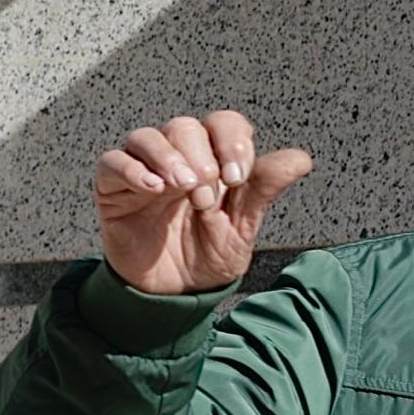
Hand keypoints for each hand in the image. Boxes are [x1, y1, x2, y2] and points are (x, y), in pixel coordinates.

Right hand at [93, 111, 309, 295]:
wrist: (175, 292)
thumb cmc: (210, 253)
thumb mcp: (243, 226)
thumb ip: (264, 189)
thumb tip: (301, 159)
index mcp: (213, 158)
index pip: (224, 123)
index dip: (233, 142)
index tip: (239, 178)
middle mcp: (177, 156)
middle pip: (185, 126)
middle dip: (203, 159)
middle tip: (208, 199)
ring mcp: (143, 169)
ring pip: (147, 137)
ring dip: (169, 158)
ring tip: (184, 187)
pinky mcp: (112, 188)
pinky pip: (112, 162)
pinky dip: (132, 169)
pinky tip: (152, 188)